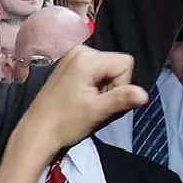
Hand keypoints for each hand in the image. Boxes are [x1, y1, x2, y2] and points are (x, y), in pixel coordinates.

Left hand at [19, 46, 146, 152]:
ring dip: (104, 88)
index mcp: (86, 57)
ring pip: (108, 69)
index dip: (121, 85)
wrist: (37, 132)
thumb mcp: (97, 111)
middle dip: (113, 86)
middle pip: (117, 65)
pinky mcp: (69, 65)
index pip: (126, 63)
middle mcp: (80, 50)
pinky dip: (94, 86)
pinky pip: (95, 71)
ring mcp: (73, 57)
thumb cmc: (65, 122)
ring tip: (87, 103)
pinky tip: (82, 99)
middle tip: (95, 104)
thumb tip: (145, 94)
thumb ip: (122, 99)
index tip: (104, 101)